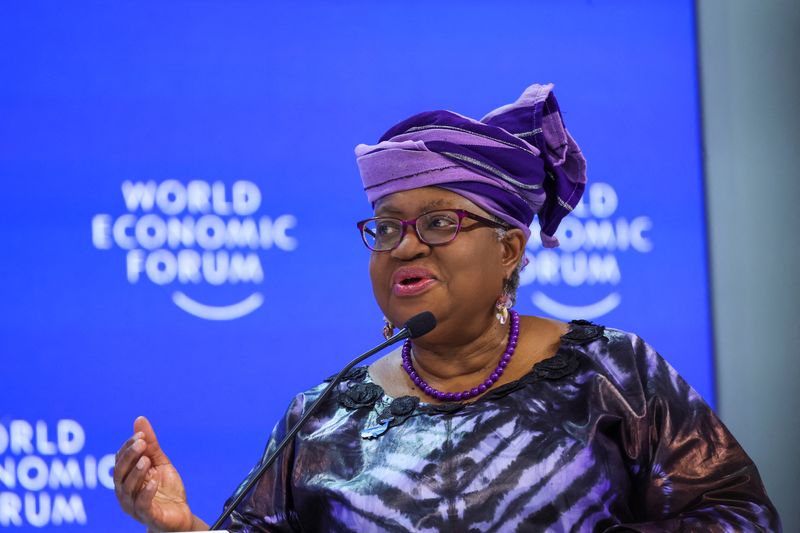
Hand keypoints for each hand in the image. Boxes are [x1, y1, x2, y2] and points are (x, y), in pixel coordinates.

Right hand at [114, 416, 197, 531]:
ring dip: (136, 472)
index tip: (140, 435)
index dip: (128, 447)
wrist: (179, 515)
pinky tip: (154, 481)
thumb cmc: (165, 489)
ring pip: (128, 488)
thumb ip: (150, 444)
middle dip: (129, 456)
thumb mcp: (160, 462)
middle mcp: (125, 492)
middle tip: (141, 444)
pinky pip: (142, 504)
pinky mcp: (147, 515)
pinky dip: (146, 492)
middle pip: (119, 473)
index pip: (120, 460)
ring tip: (146, 460)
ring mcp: (134, 505)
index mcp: (126, 478)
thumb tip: (139, 419)